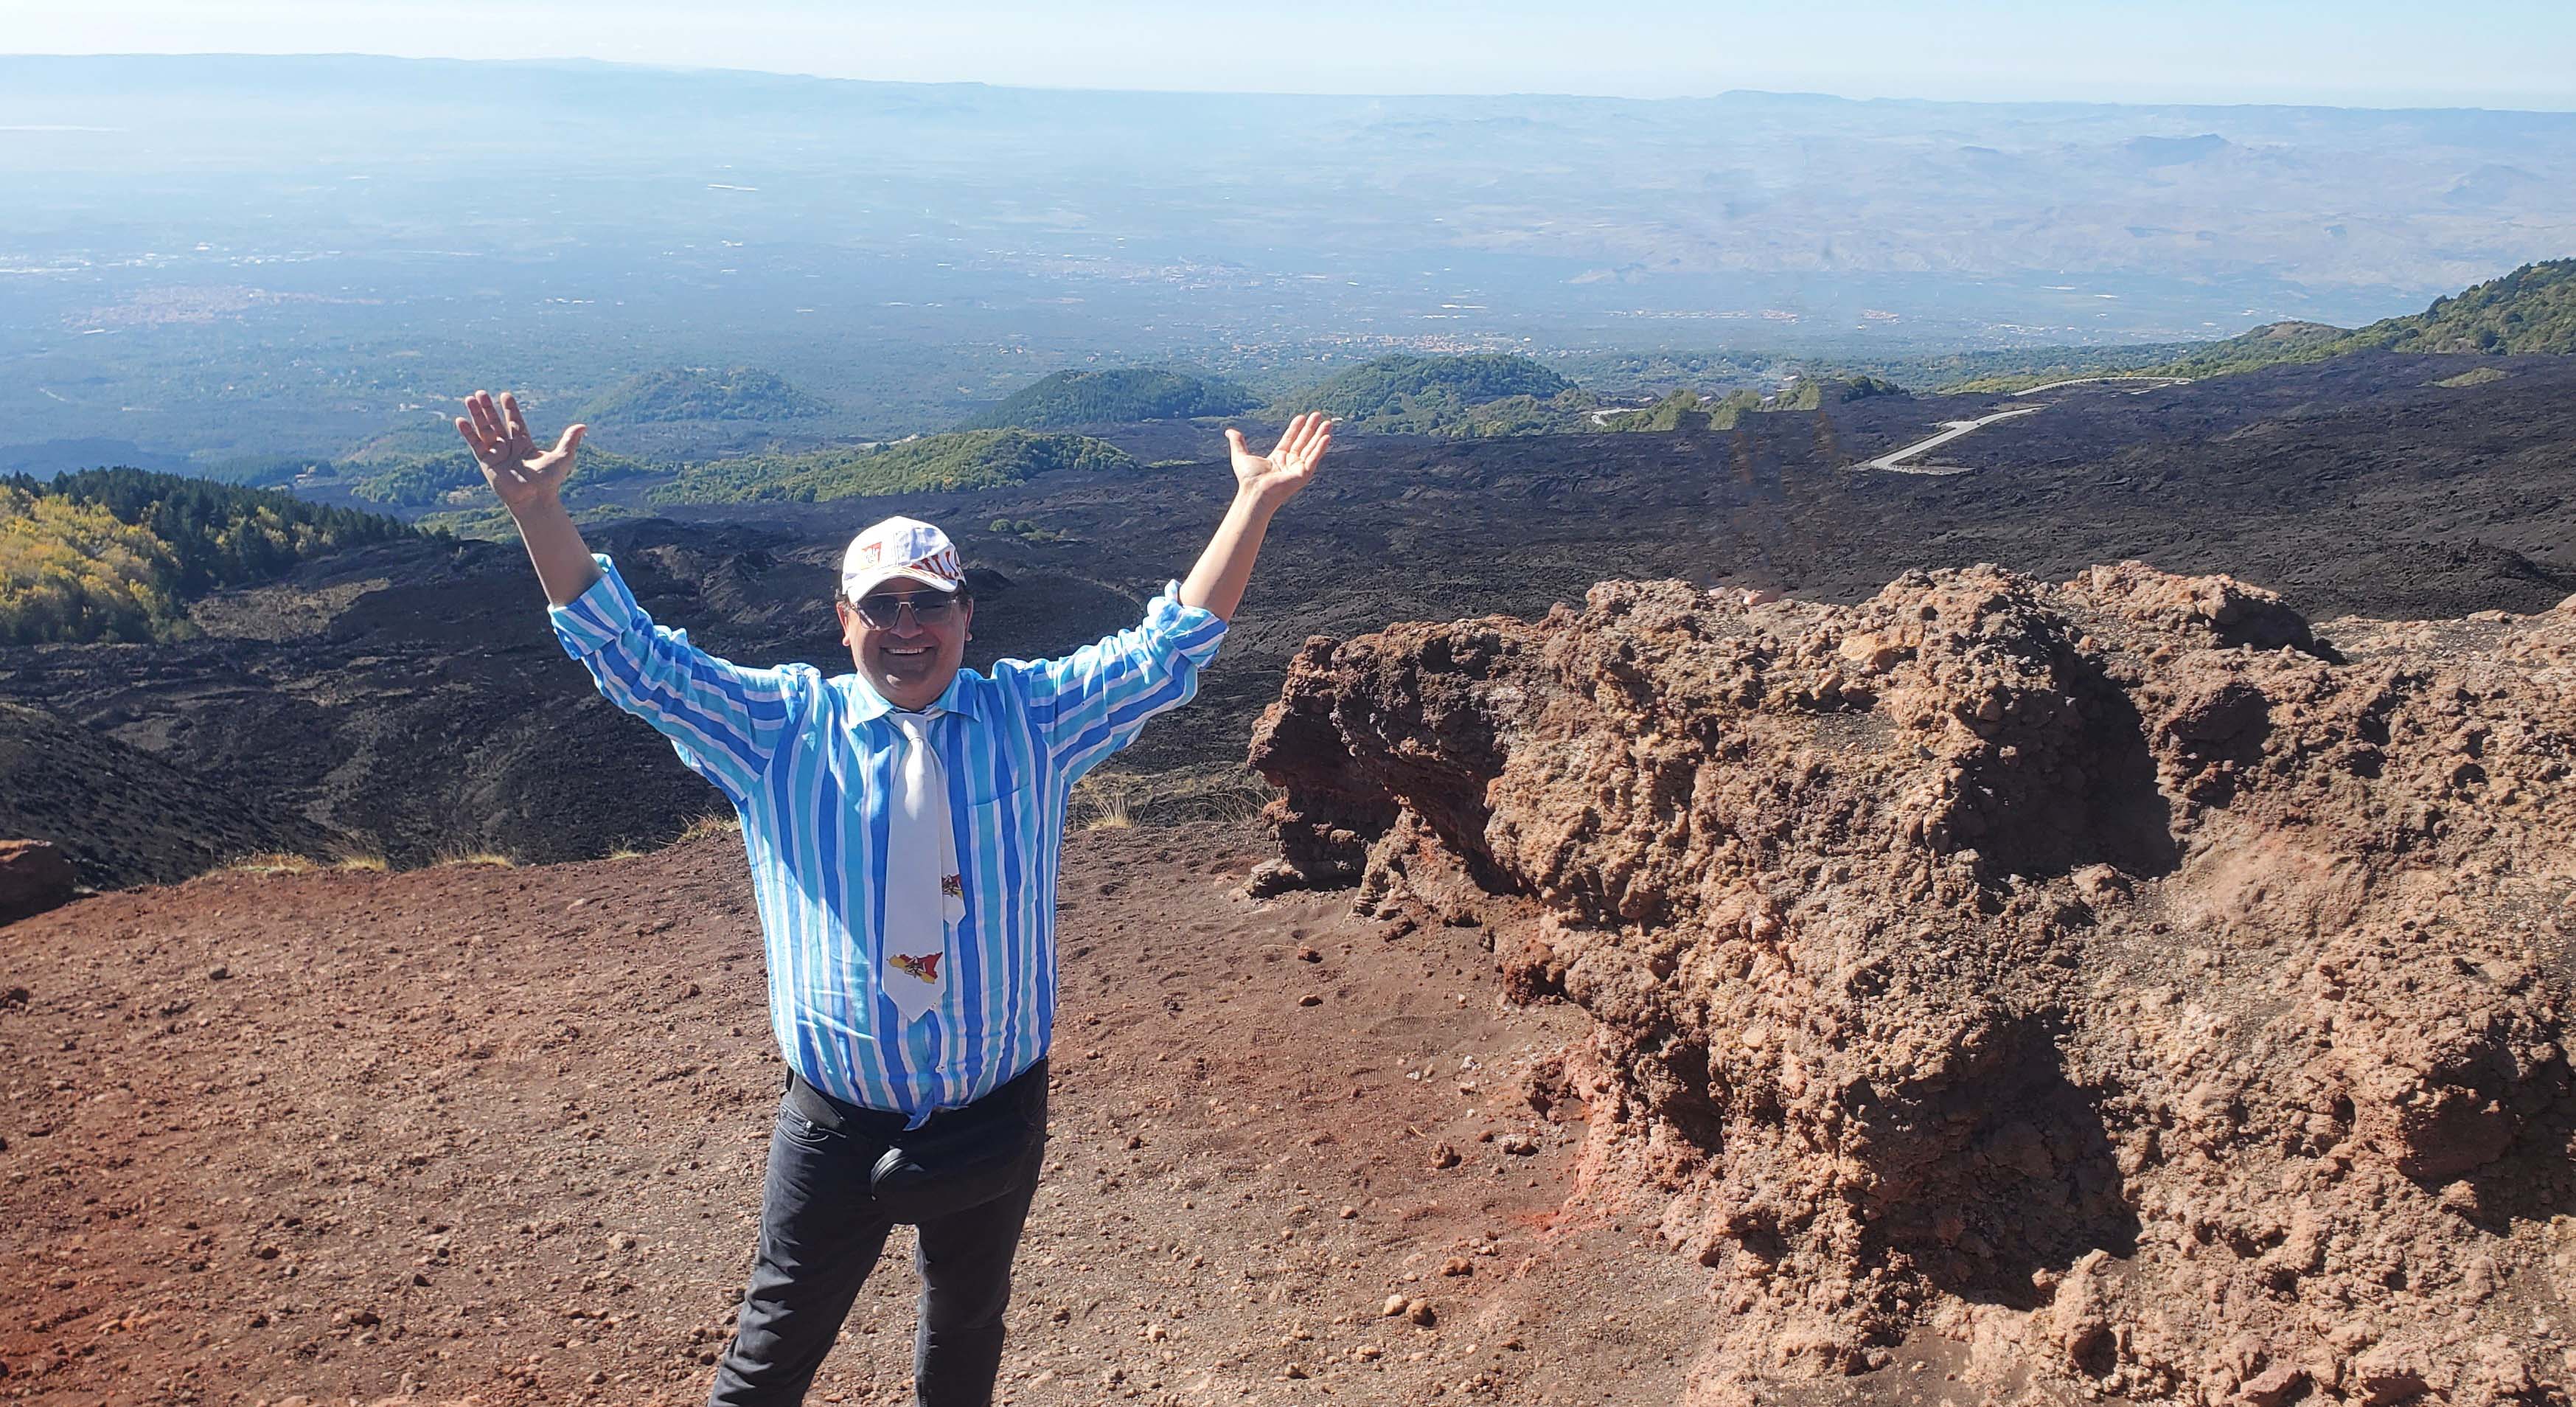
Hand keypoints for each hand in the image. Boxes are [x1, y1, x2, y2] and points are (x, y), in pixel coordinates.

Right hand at [455, 389, 584, 511]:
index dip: (510, 409)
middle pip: (496, 423)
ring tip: (469, 398)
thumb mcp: (562, 456)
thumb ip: (569, 440)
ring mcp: (496, 454)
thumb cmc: (549, 481)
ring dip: (476, 415)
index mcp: (524, 445)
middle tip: (480, 393)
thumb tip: (584, 426)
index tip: (505, 395)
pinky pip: (475, 444)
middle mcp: (509, 448)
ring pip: (484, 430)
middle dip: (488, 408)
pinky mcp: (486, 462)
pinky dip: (467, 432)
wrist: (534, 499)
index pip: (515, 422)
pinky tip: (460, 420)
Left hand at [1223, 412, 1334, 508]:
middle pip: (1303, 441)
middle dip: (1311, 428)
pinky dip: (1321, 448)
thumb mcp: (1240, 455)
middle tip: (1318, 415)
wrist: (1254, 491)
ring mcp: (1298, 468)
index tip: (1302, 416)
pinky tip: (1327, 437)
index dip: (1296, 428)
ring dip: (1320, 435)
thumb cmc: (1248, 478)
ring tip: (1328, 423)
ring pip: (1311, 448)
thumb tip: (1229, 431)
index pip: (1290, 439)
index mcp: (1278, 458)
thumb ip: (1237, 442)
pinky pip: (1314, 458)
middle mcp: (1289, 463)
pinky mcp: (1303, 474)